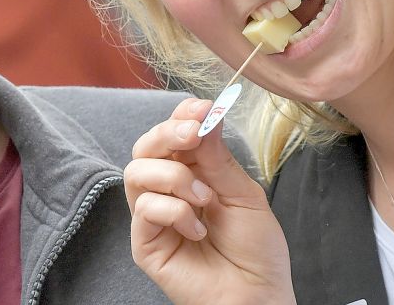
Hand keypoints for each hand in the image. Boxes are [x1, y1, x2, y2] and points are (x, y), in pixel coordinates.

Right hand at [125, 98, 294, 304]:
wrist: (257, 295)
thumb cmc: (255, 249)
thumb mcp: (244, 193)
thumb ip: (218, 157)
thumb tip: (206, 113)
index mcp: (192, 172)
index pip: (172, 133)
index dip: (182, 115)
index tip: (202, 107)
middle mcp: (166, 190)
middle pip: (145, 146)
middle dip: (168, 133)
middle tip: (193, 134)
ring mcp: (152, 216)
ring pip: (136, 172)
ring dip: (174, 177)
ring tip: (204, 199)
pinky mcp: (144, 242)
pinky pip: (144, 208)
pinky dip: (174, 211)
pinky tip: (197, 229)